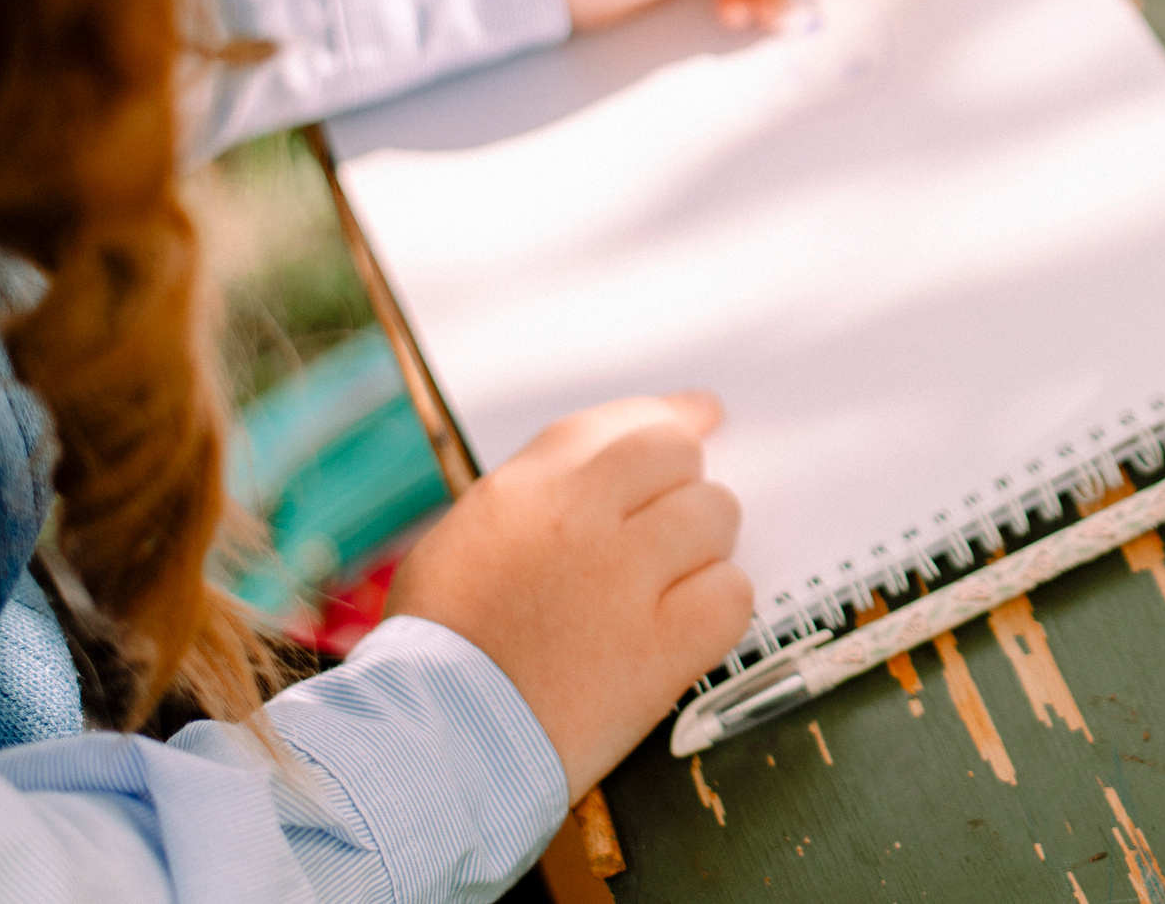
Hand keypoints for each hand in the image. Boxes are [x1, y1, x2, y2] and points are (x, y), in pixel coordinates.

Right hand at [387, 392, 753, 798]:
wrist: (433, 748)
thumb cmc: (438, 654)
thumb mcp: (461, 543)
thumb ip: (537, 501)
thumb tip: (605, 475)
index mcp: (525, 490)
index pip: (620, 423)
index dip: (671, 415)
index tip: (703, 416)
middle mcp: (581, 518)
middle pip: (678, 455)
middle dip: (685, 484)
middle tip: (675, 528)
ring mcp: (626, 578)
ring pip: (715, 515)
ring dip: (704, 547)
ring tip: (668, 590)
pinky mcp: (663, 645)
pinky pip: (731, 593)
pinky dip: (717, 608)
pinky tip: (684, 631)